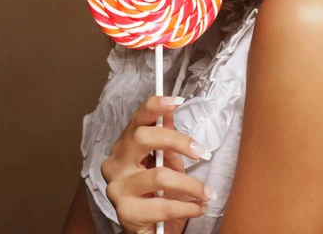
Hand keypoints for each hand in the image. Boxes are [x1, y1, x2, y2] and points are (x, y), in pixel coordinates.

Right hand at [101, 95, 214, 233]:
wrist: (151, 231)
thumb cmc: (157, 193)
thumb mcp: (166, 162)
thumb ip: (167, 140)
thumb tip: (171, 113)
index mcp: (126, 146)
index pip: (137, 119)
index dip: (155, 107)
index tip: (176, 101)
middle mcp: (116, 163)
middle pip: (143, 138)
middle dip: (177, 141)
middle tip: (202, 152)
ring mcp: (118, 188)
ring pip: (158, 175)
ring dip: (190, 184)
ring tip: (206, 193)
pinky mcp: (125, 213)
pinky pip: (162, 205)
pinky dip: (186, 206)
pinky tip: (197, 207)